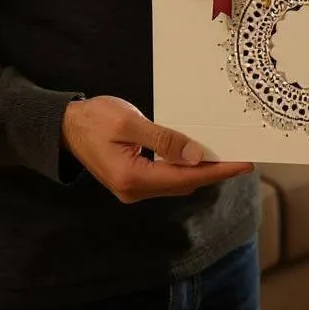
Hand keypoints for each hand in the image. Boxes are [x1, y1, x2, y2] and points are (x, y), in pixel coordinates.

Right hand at [61, 96, 253, 203]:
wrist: (65, 126)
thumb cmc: (95, 118)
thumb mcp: (130, 123)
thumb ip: (164, 140)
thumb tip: (196, 156)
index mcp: (133, 178)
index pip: (186, 178)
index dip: (217, 171)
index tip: (243, 164)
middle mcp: (134, 190)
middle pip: (184, 184)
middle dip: (214, 172)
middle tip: (242, 157)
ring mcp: (132, 189)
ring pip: (176, 183)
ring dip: (201, 171)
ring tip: (226, 156)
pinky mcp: (132, 181)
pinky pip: (166, 178)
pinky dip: (185, 168)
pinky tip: (198, 156)